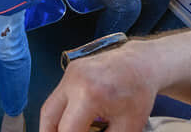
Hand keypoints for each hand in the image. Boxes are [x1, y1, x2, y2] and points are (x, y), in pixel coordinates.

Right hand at [40, 41, 157, 131]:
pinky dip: (60, 113)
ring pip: (49, 107)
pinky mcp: (70, 70)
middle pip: (48, 117)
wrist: (142, 64)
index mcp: (90, 94)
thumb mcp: (128, 127)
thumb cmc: (139, 93)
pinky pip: (58, 97)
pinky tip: (71, 124)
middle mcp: (75, 80)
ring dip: (52, 127)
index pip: (67, 130)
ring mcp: (70, 73)